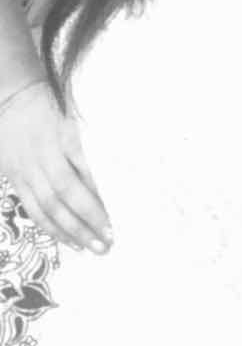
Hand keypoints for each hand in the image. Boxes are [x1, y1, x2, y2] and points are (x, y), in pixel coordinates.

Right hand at [0, 80, 112, 253]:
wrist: (11, 97)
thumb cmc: (53, 103)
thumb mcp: (77, 111)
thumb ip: (97, 137)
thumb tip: (126, 162)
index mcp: (63, 133)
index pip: (84, 167)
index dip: (99, 192)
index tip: (119, 211)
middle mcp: (44, 153)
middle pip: (66, 192)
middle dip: (89, 218)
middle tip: (110, 239)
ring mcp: (27, 168)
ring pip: (49, 206)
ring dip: (72, 231)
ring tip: (94, 248)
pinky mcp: (16, 178)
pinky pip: (33, 208)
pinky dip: (51, 228)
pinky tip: (70, 241)